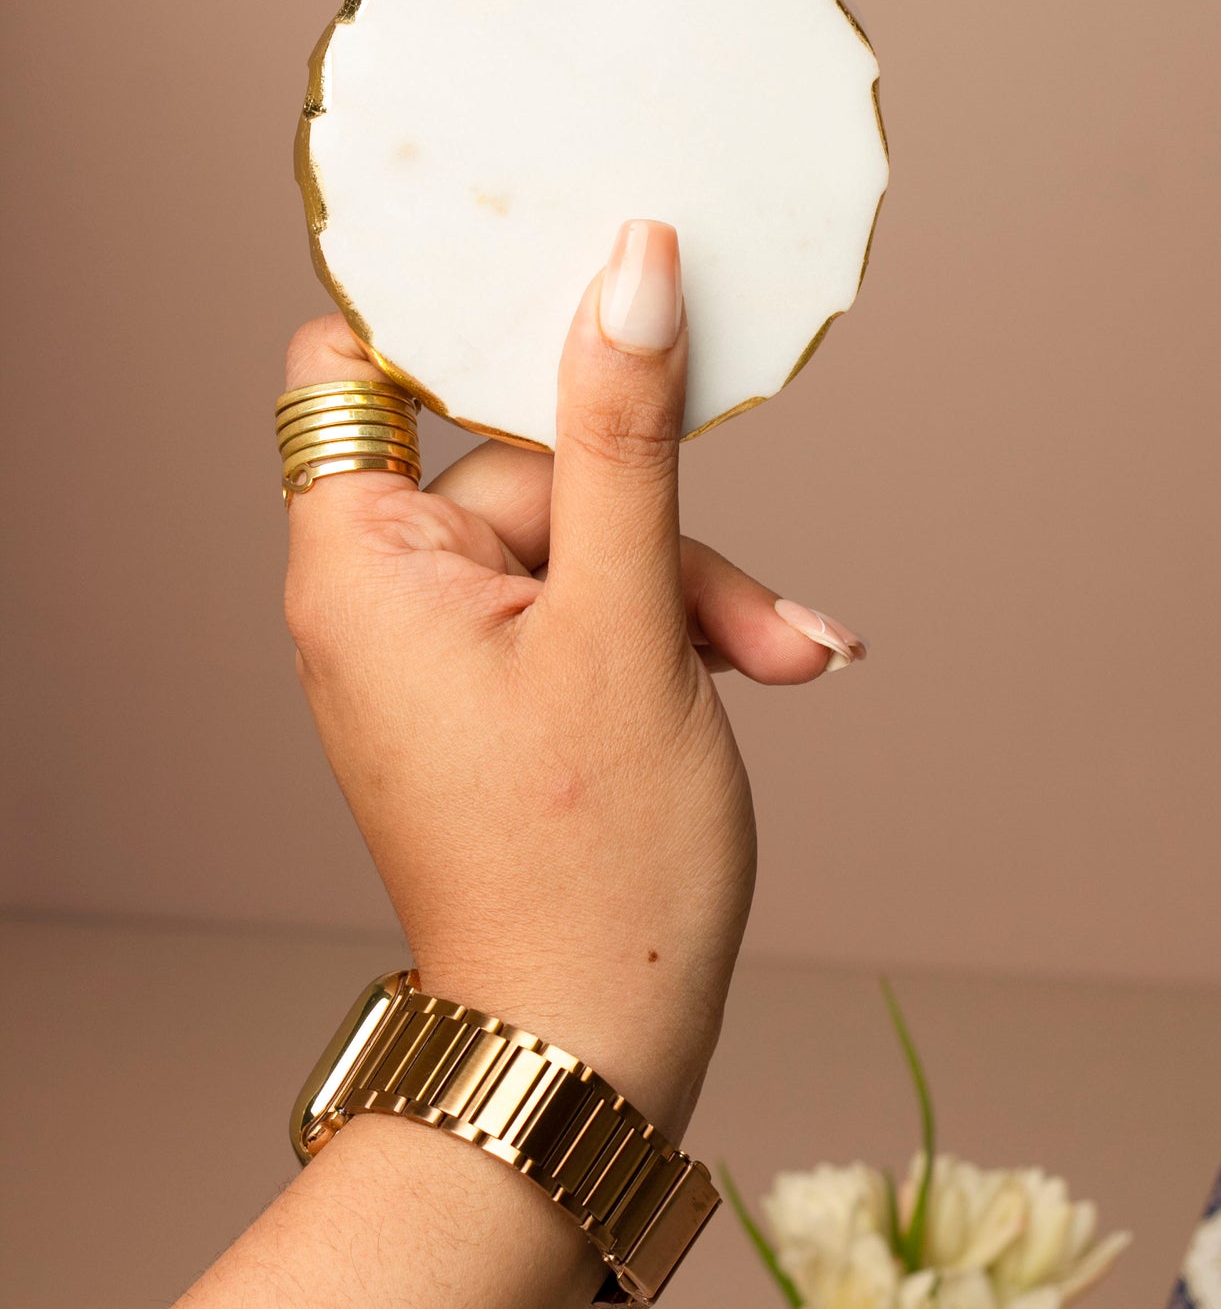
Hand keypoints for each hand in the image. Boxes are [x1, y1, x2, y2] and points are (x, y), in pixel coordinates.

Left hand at [282, 218, 864, 1139]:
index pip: (354, 366)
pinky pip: (582, 596)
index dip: (448, 313)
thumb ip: (624, 435)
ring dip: (689, 585)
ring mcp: (441, 639)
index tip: (561, 267)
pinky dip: (667, 622)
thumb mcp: (628, 619)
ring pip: (580, 533)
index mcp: (363, 562)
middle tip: (755, 607)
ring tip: (779, 659)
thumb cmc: (591, 860)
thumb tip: (628, 269)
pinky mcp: (497, 678)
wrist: (594, 1042)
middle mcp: (382, 591)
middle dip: (656, 516)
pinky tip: (764, 664)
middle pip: (524, 459)